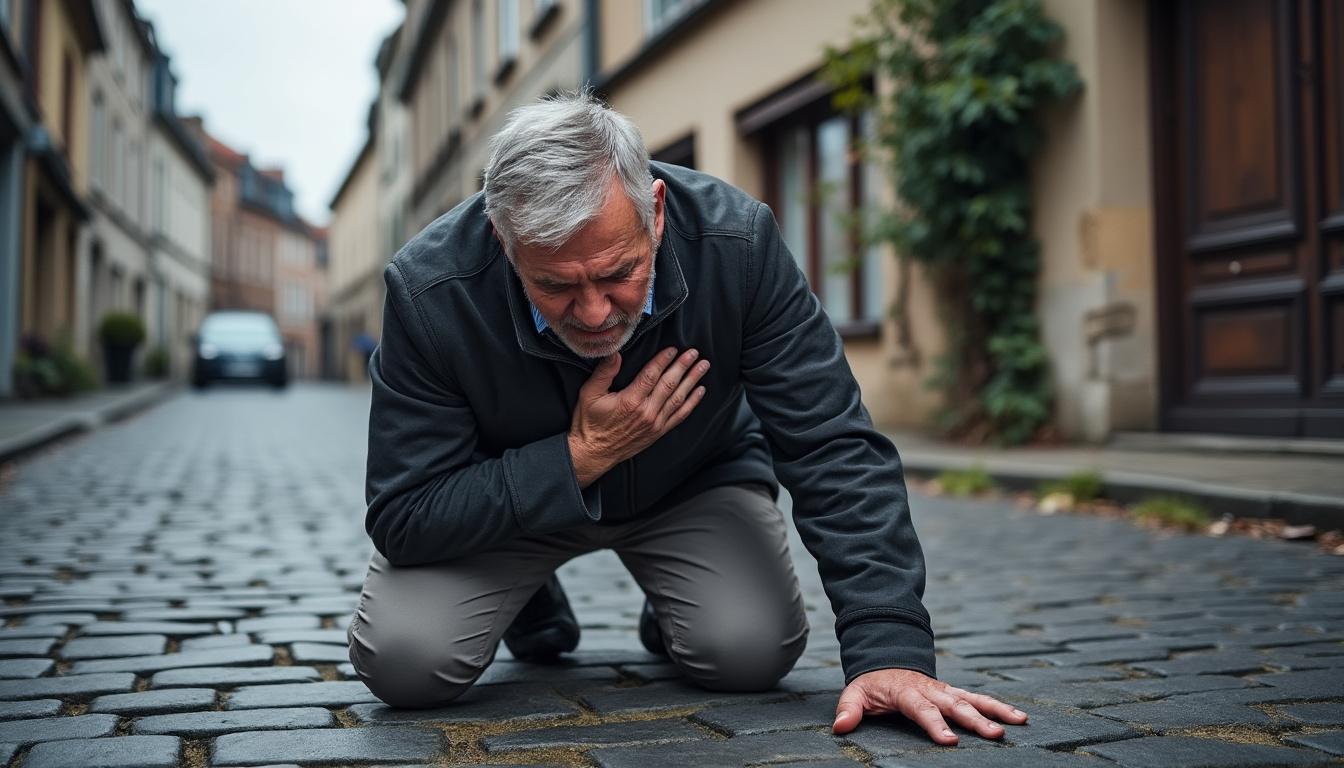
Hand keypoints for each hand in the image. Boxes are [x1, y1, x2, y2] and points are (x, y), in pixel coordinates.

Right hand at [568, 347, 709, 486]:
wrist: (594, 453)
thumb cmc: (589, 423)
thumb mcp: (589, 395)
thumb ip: (604, 373)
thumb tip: (614, 353)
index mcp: (630, 400)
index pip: (652, 375)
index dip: (664, 360)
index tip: (674, 349)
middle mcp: (646, 412)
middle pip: (670, 384)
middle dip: (683, 366)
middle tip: (695, 352)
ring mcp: (655, 423)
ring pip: (678, 398)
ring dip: (692, 380)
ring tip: (703, 366)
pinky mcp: (658, 432)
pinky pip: (679, 415)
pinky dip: (692, 403)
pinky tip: (700, 391)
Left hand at [832, 668, 1026, 744]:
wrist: (887, 660)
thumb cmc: (872, 684)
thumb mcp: (855, 693)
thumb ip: (848, 710)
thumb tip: (840, 727)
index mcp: (907, 692)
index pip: (922, 709)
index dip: (935, 724)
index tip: (950, 741)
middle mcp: (931, 690)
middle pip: (955, 705)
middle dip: (976, 720)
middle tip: (995, 735)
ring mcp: (945, 690)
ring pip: (973, 699)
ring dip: (996, 710)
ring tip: (1019, 722)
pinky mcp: (954, 693)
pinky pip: (979, 699)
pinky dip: (999, 706)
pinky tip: (1019, 718)